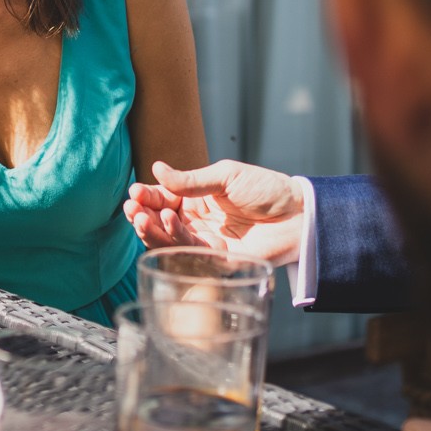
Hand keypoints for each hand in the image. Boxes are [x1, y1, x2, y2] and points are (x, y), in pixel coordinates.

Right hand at [123, 159, 306, 264]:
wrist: (298, 214)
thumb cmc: (266, 190)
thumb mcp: (225, 177)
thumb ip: (190, 180)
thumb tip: (157, 170)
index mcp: (196, 200)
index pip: (163, 200)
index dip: (147, 197)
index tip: (135, 192)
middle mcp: (197, 223)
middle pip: (161, 223)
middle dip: (142, 216)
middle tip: (132, 208)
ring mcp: (206, 242)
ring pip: (169, 240)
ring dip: (152, 230)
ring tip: (142, 217)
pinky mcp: (217, 260)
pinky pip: (190, 252)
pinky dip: (175, 239)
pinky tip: (168, 223)